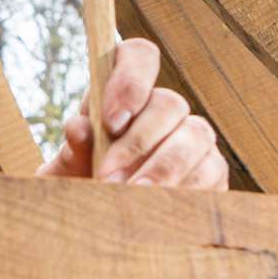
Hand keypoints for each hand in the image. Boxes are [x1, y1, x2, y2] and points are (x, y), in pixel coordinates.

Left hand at [36, 38, 228, 188]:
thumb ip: (73, 149)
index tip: (110, 122)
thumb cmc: (80, 186)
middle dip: (138, 142)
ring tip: (133, 197)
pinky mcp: (211, 168)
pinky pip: (211, 170)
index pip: (140, 56)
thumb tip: (79, 128)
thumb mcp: (67, 171)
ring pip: (195, 135)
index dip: (130, 81)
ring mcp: (192, 135)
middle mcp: (163, 107)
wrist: (100, 222)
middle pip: (169, 102)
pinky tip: (161, 206)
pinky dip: (186, 189)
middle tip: (107, 178)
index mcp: (123, 91)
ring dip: (162, 168)